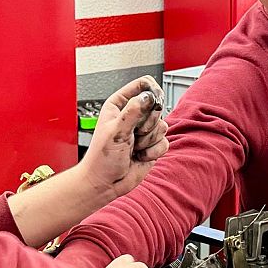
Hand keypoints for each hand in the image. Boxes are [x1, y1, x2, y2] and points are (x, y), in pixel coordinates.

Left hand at [79, 77, 168, 200]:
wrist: (105, 183)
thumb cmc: (101, 158)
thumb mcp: (116, 131)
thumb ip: (133, 112)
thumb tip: (148, 97)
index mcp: (119, 105)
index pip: (142, 85)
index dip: (152, 91)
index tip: (154, 101)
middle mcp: (133, 115)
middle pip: (157, 106)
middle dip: (148, 123)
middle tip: (135, 133)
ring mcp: (144, 130)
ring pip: (163, 126)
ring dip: (149, 140)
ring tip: (134, 147)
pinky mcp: (152, 145)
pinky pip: (165, 142)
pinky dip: (153, 152)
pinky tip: (139, 155)